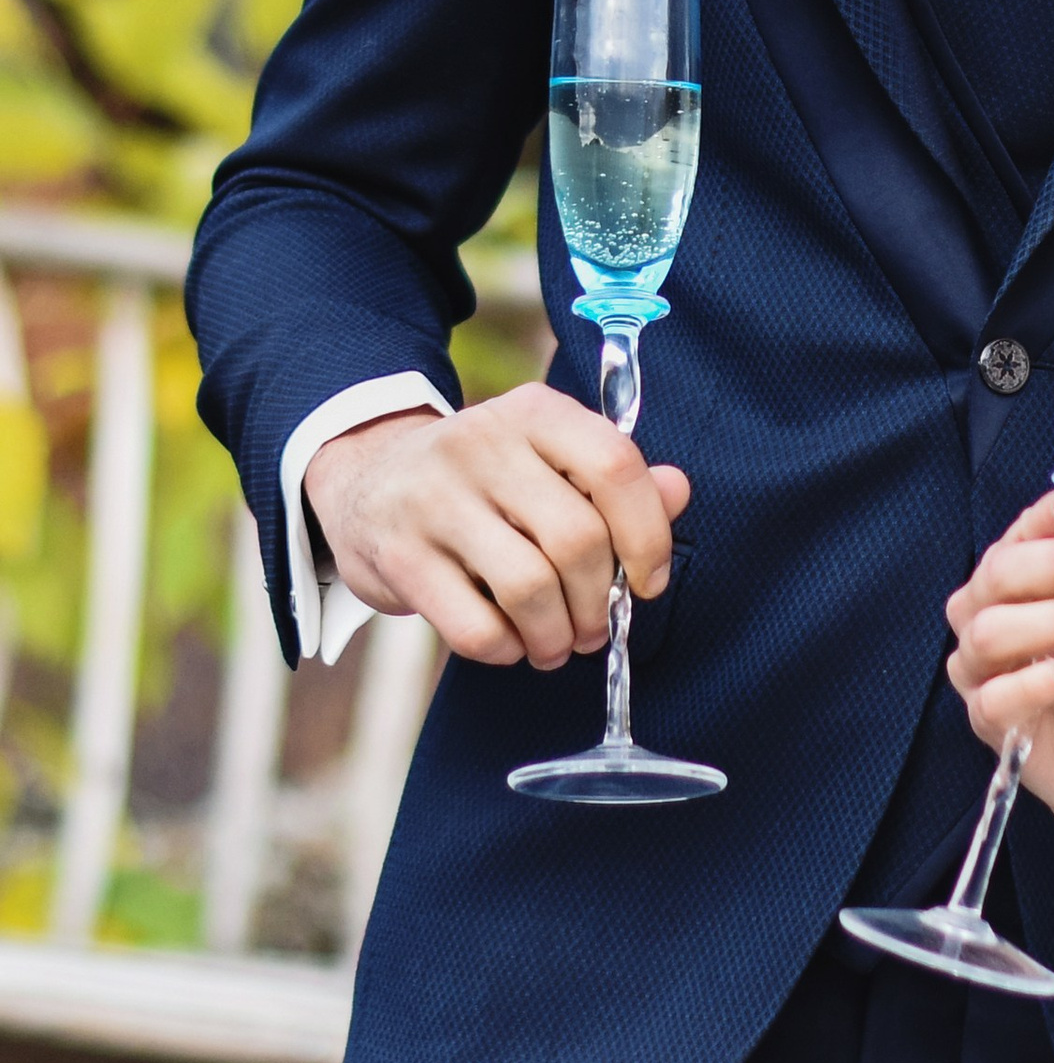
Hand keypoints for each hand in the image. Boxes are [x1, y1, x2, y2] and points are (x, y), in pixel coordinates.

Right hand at [301, 385, 687, 672]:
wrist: (365, 482)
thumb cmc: (484, 482)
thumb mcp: (547, 461)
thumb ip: (614, 479)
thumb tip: (678, 490)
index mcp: (534, 412)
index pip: (614, 466)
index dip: (648, 534)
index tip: (648, 580)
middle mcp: (482, 444)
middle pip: (577, 539)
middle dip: (598, 602)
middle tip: (594, 627)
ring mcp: (434, 498)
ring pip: (531, 588)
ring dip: (557, 634)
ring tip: (557, 644)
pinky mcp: (399, 555)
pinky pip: (476, 627)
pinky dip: (506, 650)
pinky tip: (510, 644)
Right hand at [946, 490, 1053, 934]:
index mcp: (1018, 589)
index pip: (1012, 542)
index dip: (1039, 519)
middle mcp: (989, 623)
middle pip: (993, 578)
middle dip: (1052, 561)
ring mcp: (984, 675)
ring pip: (988, 632)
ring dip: (1052, 618)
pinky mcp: (990, 725)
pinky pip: (992, 696)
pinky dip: (1035, 679)